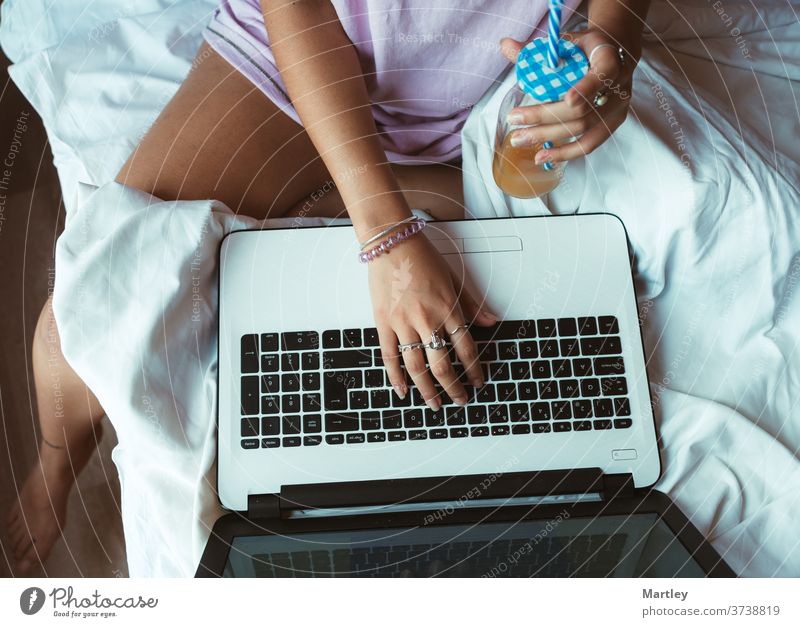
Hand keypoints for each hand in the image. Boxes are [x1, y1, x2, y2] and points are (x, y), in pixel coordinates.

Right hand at [368, 233, 497, 409]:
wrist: (392, 242)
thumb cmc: (422, 257)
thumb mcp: (455, 279)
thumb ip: (473, 305)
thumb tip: (492, 322)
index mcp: (448, 309)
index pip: (466, 349)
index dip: (474, 370)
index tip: (478, 381)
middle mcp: (428, 320)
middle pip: (443, 365)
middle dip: (454, 388)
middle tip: (460, 400)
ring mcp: (404, 323)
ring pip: (417, 367)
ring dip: (428, 390)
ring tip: (434, 403)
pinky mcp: (384, 322)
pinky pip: (389, 356)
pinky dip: (396, 377)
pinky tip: (403, 390)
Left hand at [499, 28, 636, 165]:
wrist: (612, 51)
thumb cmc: (585, 47)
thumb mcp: (565, 41)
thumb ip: (535, 48)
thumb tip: (505, 45)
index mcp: (609, 58)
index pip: (603, 73)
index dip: (586, 88)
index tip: (568, 99)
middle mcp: (618, 85)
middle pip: (582, 109)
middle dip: (545, 117)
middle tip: (515, 119)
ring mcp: (617, 108)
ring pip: (583, 129)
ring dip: (549, 137)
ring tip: (520, 139)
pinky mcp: (612, 124)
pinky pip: (589, 144)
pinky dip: (565, 153)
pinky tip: (543, 157)